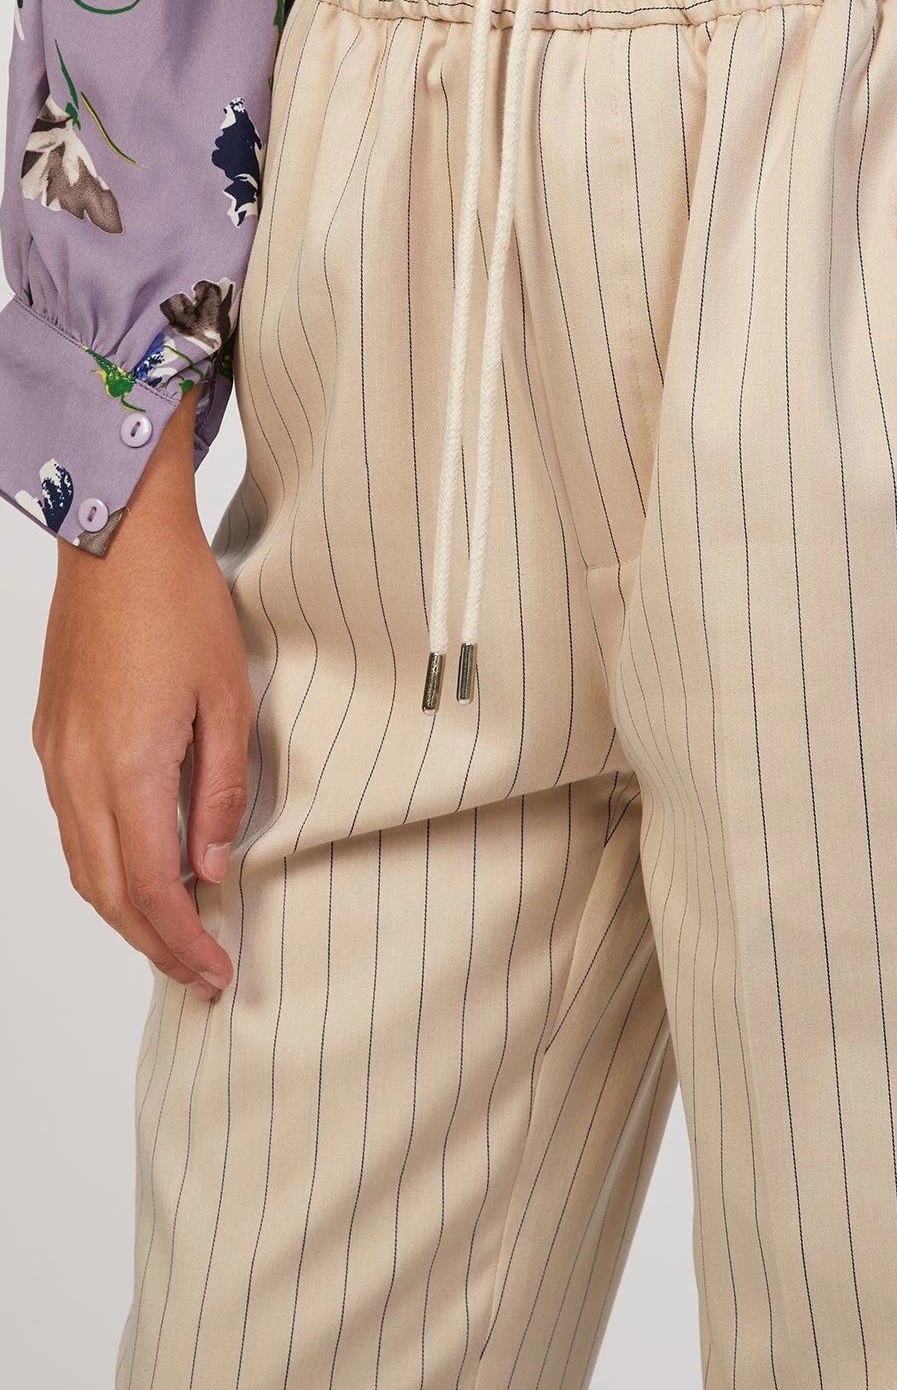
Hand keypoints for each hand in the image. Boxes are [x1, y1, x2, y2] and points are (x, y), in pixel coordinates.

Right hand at [32, 386, 252, 998]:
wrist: (117, 539)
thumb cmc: (182, 605)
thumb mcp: (228, 698)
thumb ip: (221, 791)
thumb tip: (213, 869)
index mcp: (128, 768)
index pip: (151, 888)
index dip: (184, 942)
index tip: (217, 973)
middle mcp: (78, 774)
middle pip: (108, 892)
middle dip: (155, 943)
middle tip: (199, 973)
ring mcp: (56, 757)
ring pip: (82, 865)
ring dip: (126, 910)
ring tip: (176, 935)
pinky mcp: (52, 737)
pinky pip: (72, 826)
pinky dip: (104, 865)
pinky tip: (142, 868)